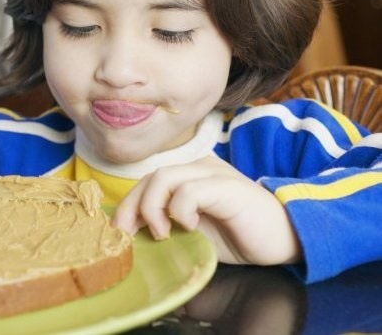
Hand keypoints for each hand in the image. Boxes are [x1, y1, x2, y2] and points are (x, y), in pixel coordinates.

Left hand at [113, 156, 300, 264]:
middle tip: (130, 234)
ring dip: (153, 208)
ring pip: (164, 177)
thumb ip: (169, 224)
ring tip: (163, 233)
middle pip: (150, 177)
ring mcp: (212, 175)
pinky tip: (190, 226)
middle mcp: (198, 170)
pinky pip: (190, 190)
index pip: (147, 182)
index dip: (128, 204)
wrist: (286, 236)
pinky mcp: (226, 187)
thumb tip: (134, 234)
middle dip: (132, 207)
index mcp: (188, 178)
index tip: (121, 232)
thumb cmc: (240, 234)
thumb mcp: (195, 230)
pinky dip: (181, 209)